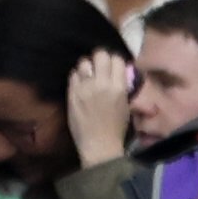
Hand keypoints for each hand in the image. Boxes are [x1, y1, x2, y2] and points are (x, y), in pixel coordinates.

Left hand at [64, 49, 132, 168]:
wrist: (98, 143)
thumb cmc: (117, 126)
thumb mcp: (126, 104)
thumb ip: (123, 85)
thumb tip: (120, 72)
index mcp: (119, 86)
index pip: (117, 59)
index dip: (115, 61)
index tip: (113, 66)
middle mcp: (101, 83)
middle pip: (100, 55)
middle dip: (100, 58)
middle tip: (99, 65)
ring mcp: (84, 88)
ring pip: (84, 62)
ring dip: (87, 66)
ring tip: (88, 74)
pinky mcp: (71, 94)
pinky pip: (73, 75)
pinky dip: (77, 76)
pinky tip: (80, 83)